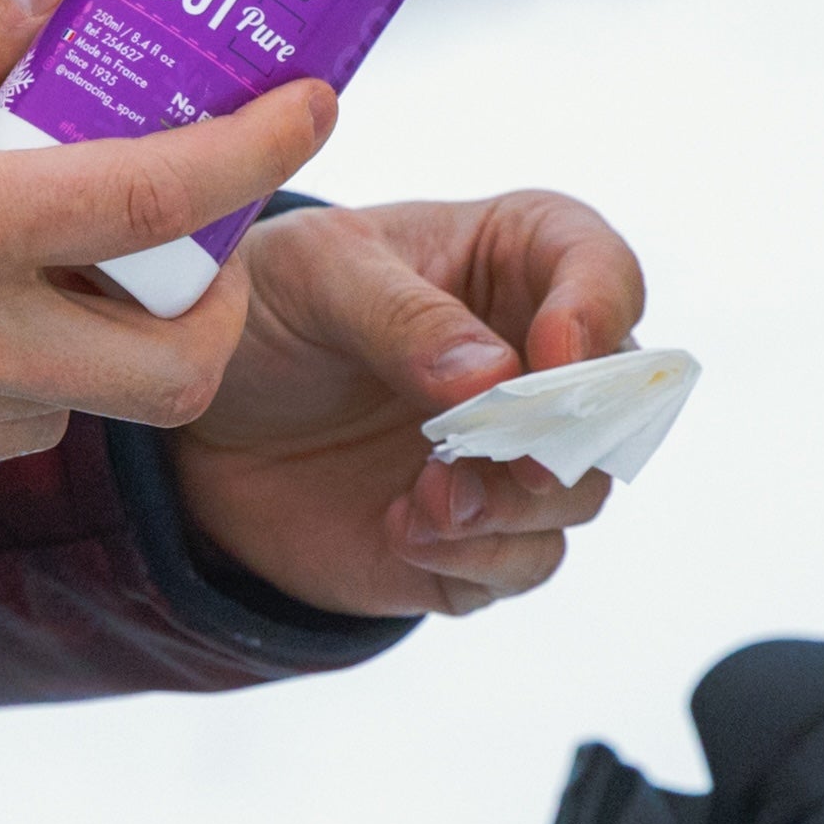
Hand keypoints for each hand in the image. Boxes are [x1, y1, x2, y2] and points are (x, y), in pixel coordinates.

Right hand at [0, 0, 333, 471]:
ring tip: (87, 241)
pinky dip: (37, 362)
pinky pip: (9, 420)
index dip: (256, 149)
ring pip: (93, 399)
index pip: (153, 198)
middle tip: (207, 224)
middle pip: (176, 370)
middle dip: (225, 301)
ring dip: (118, 329)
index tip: (311, 104)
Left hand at [172, 193, 648, 617]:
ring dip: (514, 506)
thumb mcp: (313, 277)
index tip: (552, 360)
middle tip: (511, 458)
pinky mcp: (483, 536)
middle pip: (617, 403)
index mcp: (518, 260)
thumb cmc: (269, 308)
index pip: (605, 273)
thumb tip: (490, 376)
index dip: (597, 315)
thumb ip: (401, 316)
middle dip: (567, 436)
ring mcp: (516, 453)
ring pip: (582, 494)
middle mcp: (536, 359)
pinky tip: (401, 534)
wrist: (206, 420)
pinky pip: (523, 563)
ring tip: (428, 502)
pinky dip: (474, 559)